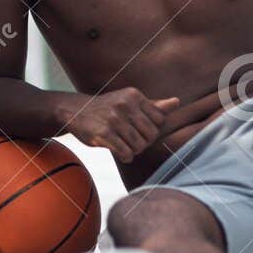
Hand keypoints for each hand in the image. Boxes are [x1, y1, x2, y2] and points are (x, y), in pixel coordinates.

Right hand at [64, 88, 181, 163]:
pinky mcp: (103, 134)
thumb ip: (154, 105)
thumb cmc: (107, 108)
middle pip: (151, 135)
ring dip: (133, 150)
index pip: (160, 121)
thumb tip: (177, 103)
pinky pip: (126, 153)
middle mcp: (125, 105)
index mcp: (134, 96)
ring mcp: (114, 119)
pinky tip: (118, 151)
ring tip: (123, 145)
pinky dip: (125, 157)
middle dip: (144, 142)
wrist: (74, 110)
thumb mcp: (129, 101)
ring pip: (139, 146)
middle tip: (131, 141)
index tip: (139, 130)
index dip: (152, 130)